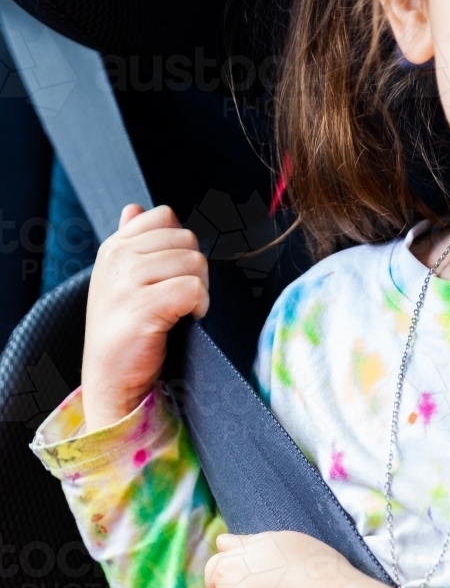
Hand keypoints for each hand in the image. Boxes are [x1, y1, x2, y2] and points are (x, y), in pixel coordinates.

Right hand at [81, 204, 208, 431]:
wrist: (110, 379)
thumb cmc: (123, 332)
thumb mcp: (119, 280)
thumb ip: (131, 242)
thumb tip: (136, 209)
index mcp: (114, 248)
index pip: (164, 217)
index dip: (180, 245)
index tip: (173, 275)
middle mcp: (118, 259)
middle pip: (186, 239)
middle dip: (195, 269)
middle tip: (182, 299)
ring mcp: (128, 282)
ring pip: (194, 262)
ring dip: (200, 289)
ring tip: (182, 311)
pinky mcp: (144, 307)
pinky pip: (194, 289)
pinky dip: (200, 306)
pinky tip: (188, 320)